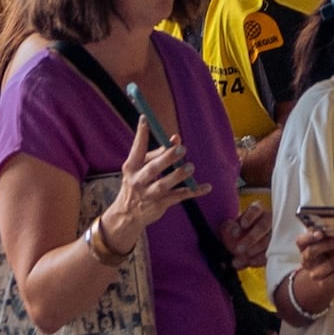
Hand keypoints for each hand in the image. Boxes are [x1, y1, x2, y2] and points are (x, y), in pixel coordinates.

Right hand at [104, 117, 194, 237]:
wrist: (127, 215)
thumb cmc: (137, 184)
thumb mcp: (139, 169)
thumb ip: (157, 154)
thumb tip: (176, 139)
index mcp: (131, 167)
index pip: (136, 148)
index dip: (141, 134)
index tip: (145, 119)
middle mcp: (138, 180)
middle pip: (153, 168)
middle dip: (167, 158)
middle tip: (182, 148)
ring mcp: (148, 194)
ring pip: (164, 185)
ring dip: (178, 176)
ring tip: (190, 167)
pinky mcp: (159, 205)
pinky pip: (179, 197)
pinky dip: (193, 191)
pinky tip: (206, 187)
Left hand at [230, 191, 270, 258]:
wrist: (245, 247)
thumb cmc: (239, 234)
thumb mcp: (231, 228)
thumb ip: (228, 227)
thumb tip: (231, 228)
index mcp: (257, 210)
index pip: (255, 209)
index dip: (249, 217)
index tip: (242, 225)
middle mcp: (269, 220)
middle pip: (263, 226)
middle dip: (251, 238)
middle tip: (239, 248)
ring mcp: (276, 233)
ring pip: (269, 241)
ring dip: (255, 250)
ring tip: (241, 259)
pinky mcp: (278, 248)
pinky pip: (272, 253)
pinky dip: (260, 259)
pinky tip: (250, 262)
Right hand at [284, 218, 333, 318]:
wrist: (329, 274)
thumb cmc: (329, 252)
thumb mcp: (327, 241)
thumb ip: (332, 234)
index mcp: (304, 246)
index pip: (301, 241)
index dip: (309, 237)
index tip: (320, 233)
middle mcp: (307, 260)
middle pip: (313, 251)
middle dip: (330, 244)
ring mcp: (314, 272)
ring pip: (329, 264)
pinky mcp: (324, 283)